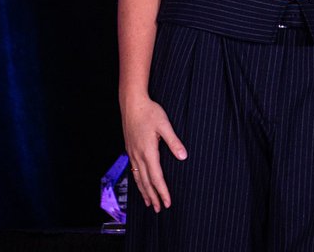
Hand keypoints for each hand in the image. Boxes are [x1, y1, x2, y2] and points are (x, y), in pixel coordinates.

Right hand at [122, 95, 186, 211]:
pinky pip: (134, 171)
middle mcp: (138, 156)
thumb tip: (183, 156)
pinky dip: (138, 182)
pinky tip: (141, 185)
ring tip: (150, 203)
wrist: (132, 104)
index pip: (157, 177)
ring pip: (138, 178)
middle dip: (154, 196)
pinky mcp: (130, 150)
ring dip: (145, 192)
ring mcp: (132, 154)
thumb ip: (174, 142)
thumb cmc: (150, 112)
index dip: (163, 191)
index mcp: (148, 151)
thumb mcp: (165, 125)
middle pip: (146, 182)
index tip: (168, 202)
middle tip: (160, 209)